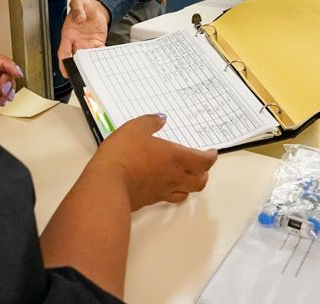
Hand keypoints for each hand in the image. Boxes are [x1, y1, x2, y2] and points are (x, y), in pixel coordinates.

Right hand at [57, 0, 110, 75]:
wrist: (95, 8)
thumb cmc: (83, 7)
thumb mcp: (78, 2)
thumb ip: (77, 8)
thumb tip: (80, 18)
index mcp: (68, 34)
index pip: (63, 51)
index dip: (63, 62)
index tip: (65, 71)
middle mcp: (76, 42)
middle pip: (75, 58)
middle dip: (78, 66)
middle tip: (82, 73)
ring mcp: (86, 44)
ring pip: (87, 57)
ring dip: (90, 63)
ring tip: (94, 68)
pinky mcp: (97, 43)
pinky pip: (98, 51)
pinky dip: (100, 56)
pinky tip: (104, 59)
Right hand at [89, 114, 217, 209]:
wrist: (108, 184)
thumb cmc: (124, 154)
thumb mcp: (135, 128)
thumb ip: (150, 122)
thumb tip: (161, 118)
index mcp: (176, 158)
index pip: (204, 161)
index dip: (211, 157)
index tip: (211, 152)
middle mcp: (173, 177)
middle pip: (200, 181)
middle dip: (203, 174)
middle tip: (200, 166)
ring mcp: (161, 192)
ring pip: (186, 193)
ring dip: (190, 186)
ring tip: (186, 178)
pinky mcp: (148, 201)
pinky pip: (167, 198)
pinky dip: (171, 192)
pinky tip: (163, 186)